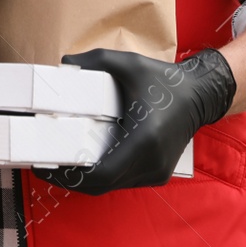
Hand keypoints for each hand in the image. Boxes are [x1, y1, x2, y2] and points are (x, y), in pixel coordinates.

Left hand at [32, 47, 234, 195]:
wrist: (200, 95)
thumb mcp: (129, 64)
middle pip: (102, 185)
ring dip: (86, 180)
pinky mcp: (158, 173)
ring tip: (59, 164)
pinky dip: (103, 176)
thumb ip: (94, 60)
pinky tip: (85, 163)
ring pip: (112, 186)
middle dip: (71, 180)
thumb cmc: (165, 81)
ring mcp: (156, 172)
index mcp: (143, 141)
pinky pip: (124, 181)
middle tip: (45, 167)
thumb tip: (64, 65)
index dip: (71, 176)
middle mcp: (150, 163)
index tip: (47, 167)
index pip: (102, 173)